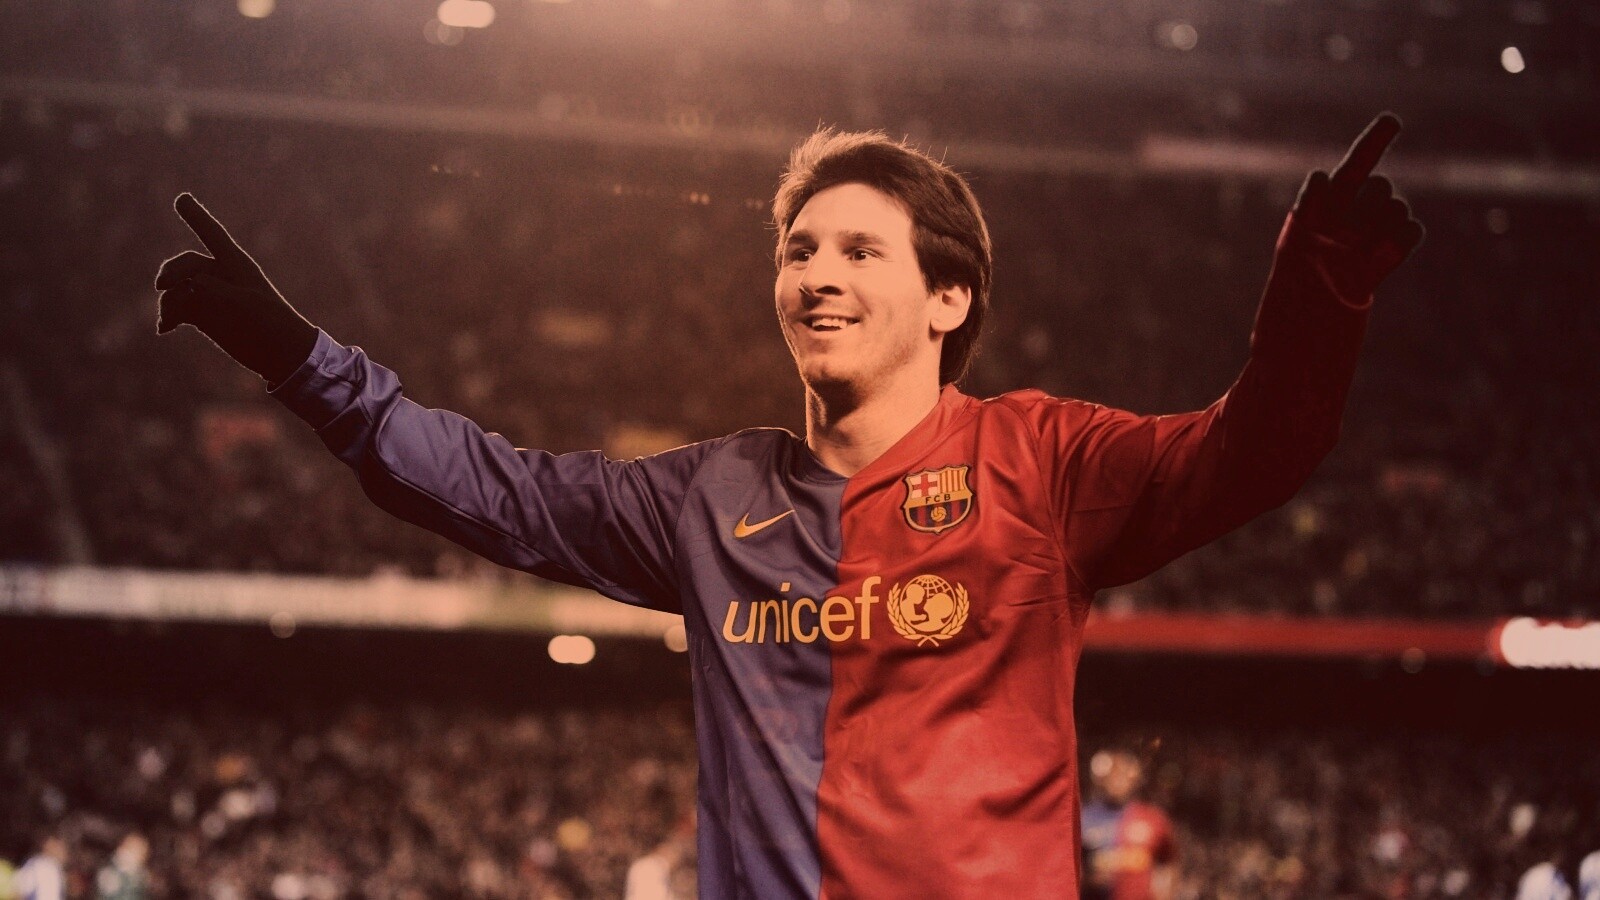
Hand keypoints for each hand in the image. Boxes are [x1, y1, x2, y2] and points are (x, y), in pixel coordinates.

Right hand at [155, 194, 317, 383]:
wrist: (281, 354)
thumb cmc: (269, 324)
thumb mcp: (241, 303)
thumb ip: (210, 289)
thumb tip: (185, 289)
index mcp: (236, 265)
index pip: (212, 234)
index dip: (196, 217)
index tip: (181, 198)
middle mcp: (221, 277)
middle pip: (187, 265)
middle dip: (172, 272)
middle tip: (161, 285)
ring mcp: (211, 297)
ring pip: (178, 289)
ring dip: (169, 301)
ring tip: (169, 320)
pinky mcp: (204, 316)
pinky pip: (178, 309)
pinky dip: (169, 316)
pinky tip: (164, 329)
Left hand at [1284, 113, 1425, 302]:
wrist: (1311, 312)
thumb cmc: (1296, 275)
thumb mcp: (1294, 238)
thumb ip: (1308, 206)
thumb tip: (1321, 176)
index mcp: (1332, 198)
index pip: (1358, 163)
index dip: (1375, 140)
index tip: (1392, 121)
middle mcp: (1358, 209)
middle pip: (1381, 186)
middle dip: (1369, 204)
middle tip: (1345, 233)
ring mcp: (1378, 229)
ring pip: (1397, 208)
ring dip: (1379, 227)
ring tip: (1355, 253)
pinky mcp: (1394, 250)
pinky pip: (1412, 231)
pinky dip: (1399, 241)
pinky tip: (1379, 255)